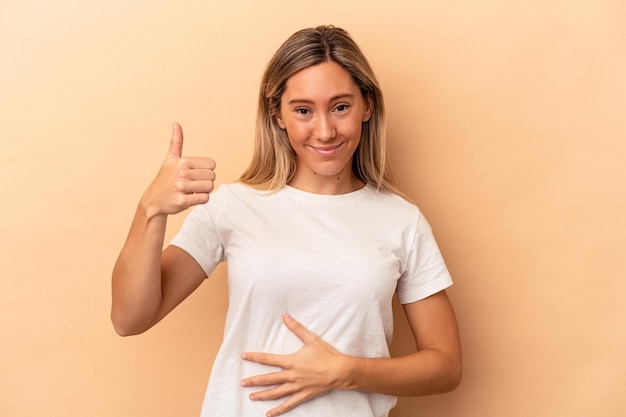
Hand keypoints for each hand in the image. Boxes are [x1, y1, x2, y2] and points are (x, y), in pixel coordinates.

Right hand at [141, 123, 215, 218]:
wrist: (153, 200)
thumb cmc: (165, 179)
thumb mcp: (170, 159)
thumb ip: (177, 142)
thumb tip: (176, 123)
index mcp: (182, 161)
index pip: (211, 164)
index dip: (206, 170)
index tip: (195, 174)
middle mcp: (181, 173)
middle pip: (212, 176)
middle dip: (205, 181)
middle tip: (193, 184)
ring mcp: (181, 187)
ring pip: (209, 187)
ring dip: (203, 191)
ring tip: (191, 191)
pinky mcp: (182, 201)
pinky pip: (204, 199)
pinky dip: (200, 199)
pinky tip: (190, 198)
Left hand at [241, 314, 355, 416]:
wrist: (340, 371)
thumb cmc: (326, 355)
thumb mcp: (311, 339)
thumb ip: (297, 328)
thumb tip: (285, 316)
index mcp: (291, 362)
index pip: (268, 359)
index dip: (255, 357)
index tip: (244, 356)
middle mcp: (291, 376)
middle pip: (268, 379)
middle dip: (254, 381)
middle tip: (242, 382)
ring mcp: (297, 387)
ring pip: (276, 393)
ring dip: (262, 395)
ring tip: (251, 397)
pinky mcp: (304, 395)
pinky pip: (288, 404)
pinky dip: (278, 410)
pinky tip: (270, 414)